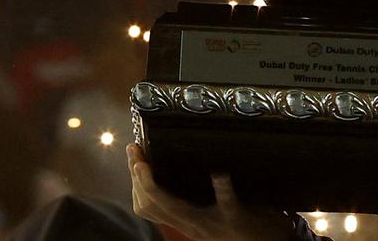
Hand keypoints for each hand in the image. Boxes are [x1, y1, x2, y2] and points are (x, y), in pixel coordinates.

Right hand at [127, 143, 295, 240]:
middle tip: (134, 151)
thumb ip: (195, 200)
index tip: (134, 159)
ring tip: (146, 165)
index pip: (148, 206)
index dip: (136, 184)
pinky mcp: (235, 216)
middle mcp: (192, 225)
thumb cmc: (243, 226)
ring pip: (174, 207)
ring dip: (155, 185)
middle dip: (138, 177)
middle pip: (153, 204)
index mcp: (185, 221)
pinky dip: (222, 186)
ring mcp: (211, 222)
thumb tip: (181, 168)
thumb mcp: (210, 217)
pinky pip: (226, 201)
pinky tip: (220, 174)